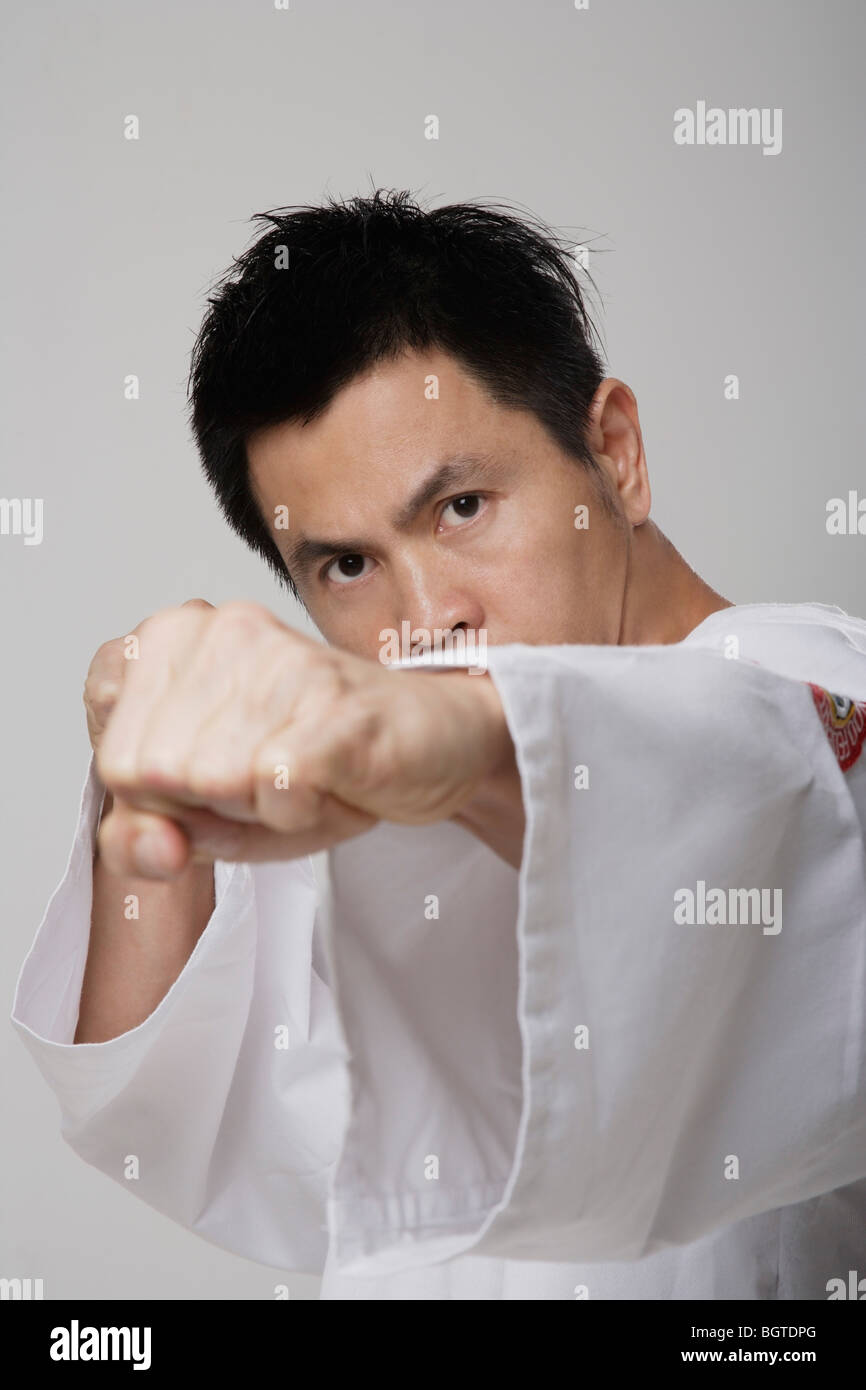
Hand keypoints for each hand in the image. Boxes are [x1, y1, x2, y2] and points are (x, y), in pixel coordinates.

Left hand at [94, 600, 516, 876]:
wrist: (436, 739)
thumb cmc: (318, 761)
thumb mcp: (207, 807)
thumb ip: (142, 835)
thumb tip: (154, 849)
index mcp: (171, 637)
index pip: (113, 758)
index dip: (163, 799)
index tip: (216, 771)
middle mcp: (218, 630)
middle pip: (152, 774)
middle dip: (208, 803)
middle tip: (267, 776)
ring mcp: (278, 661)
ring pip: (210, 784)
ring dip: (259, 808)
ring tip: (302, 775)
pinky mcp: (331, 705)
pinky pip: (274, 791)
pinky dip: (300, 813)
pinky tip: (329, 782)